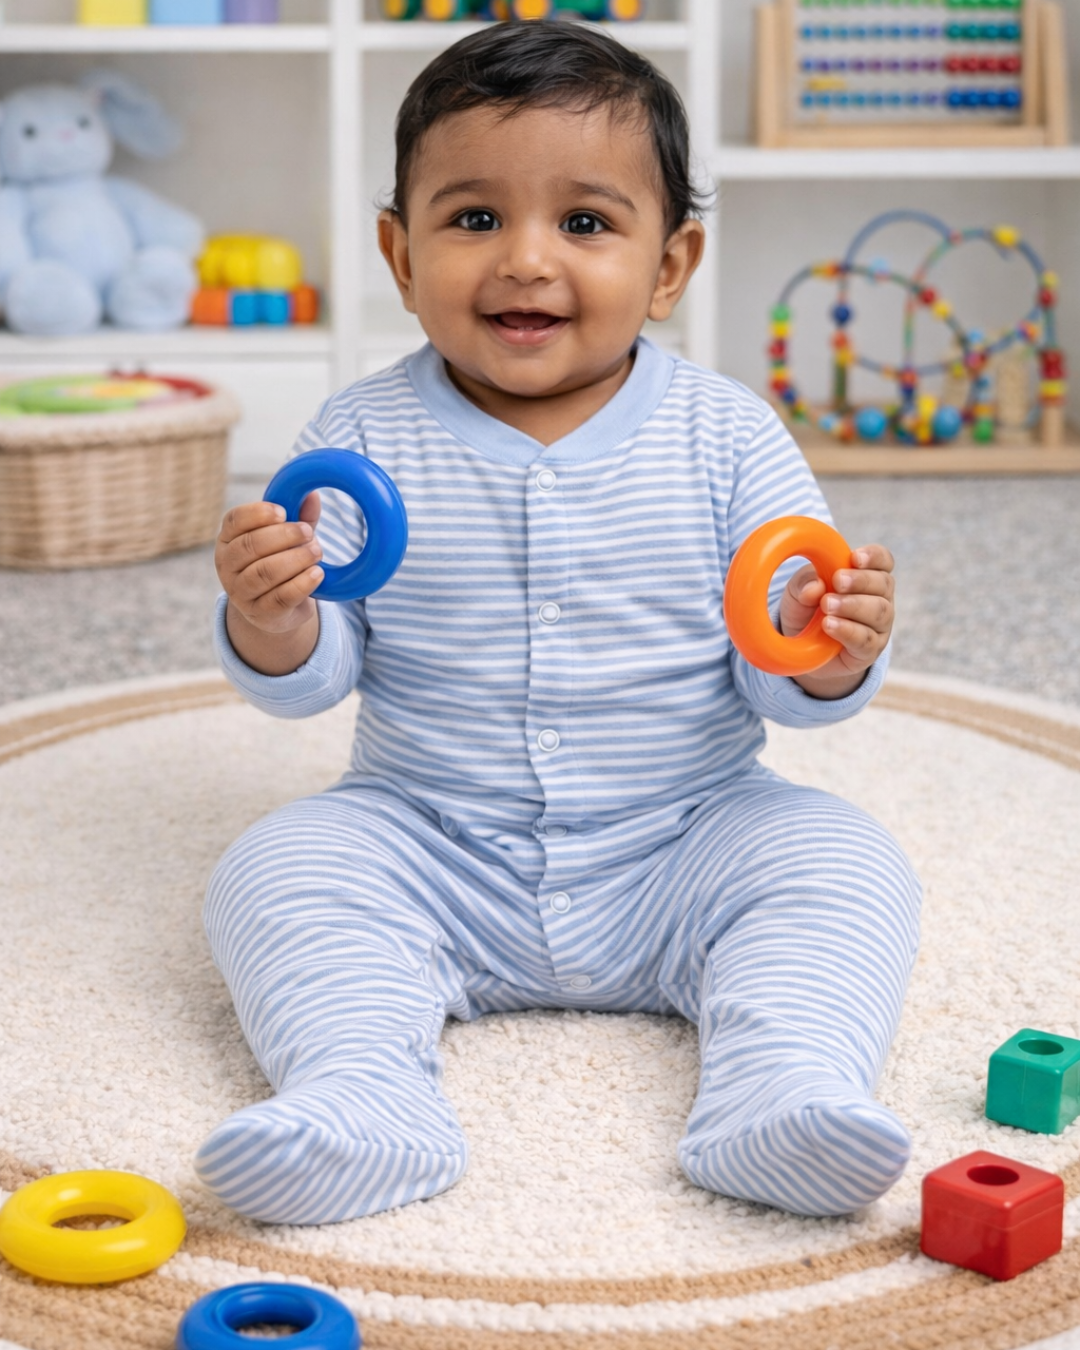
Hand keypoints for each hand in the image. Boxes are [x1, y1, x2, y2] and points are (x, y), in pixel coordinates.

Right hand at [215, 493, 322, 635]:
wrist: (275, 611)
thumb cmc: (278, 563)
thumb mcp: (287, 539)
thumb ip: (299, 517)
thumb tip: (313, 494)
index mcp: (228, 539)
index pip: (234, 521)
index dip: (258, 514)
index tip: (283, 512)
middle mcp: (228, 565)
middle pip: (250, 545)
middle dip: (284, 536)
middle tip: (308, 533)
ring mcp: (240, 592)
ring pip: (264, 572)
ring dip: (295, 560)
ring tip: (317, 552)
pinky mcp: (260, 613)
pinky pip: (280, 598)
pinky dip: (302, 584)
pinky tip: (317, 574)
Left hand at [779, 543, 894, 698]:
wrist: (799, 649)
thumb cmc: (806, 611)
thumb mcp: (797, 591)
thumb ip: (804, 583)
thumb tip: (815, 586)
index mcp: (867, 576)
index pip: (883, 561)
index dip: (874, 557)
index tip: (855, 558)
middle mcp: (879, 599)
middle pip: (883, 584)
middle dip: (860, 580)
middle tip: (837, 581)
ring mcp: (877, 626)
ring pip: (879, 612)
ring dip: (852, 605)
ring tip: (827, 605)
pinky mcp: (869, 651)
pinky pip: (866, 640)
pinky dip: (848, 630)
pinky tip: (830, 625)